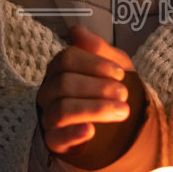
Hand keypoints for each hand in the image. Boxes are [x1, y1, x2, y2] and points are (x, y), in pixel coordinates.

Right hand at [36, 25, 141, 169]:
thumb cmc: (109, 89)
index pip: (67, 59)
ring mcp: (48, 117)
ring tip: (122, 111)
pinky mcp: (53, 142)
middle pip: (64, 83)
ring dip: (94, 109)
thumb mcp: (111, 65)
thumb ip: (96, 48)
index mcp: (59, 69)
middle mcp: (49, 91)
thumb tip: (76, 30)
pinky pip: (56, 137)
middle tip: (124, 94)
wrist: (114, 125)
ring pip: (61, 110)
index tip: (120, 74)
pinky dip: (73, 133)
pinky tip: (91, 131)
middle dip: (98, 88)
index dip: (94, 65)